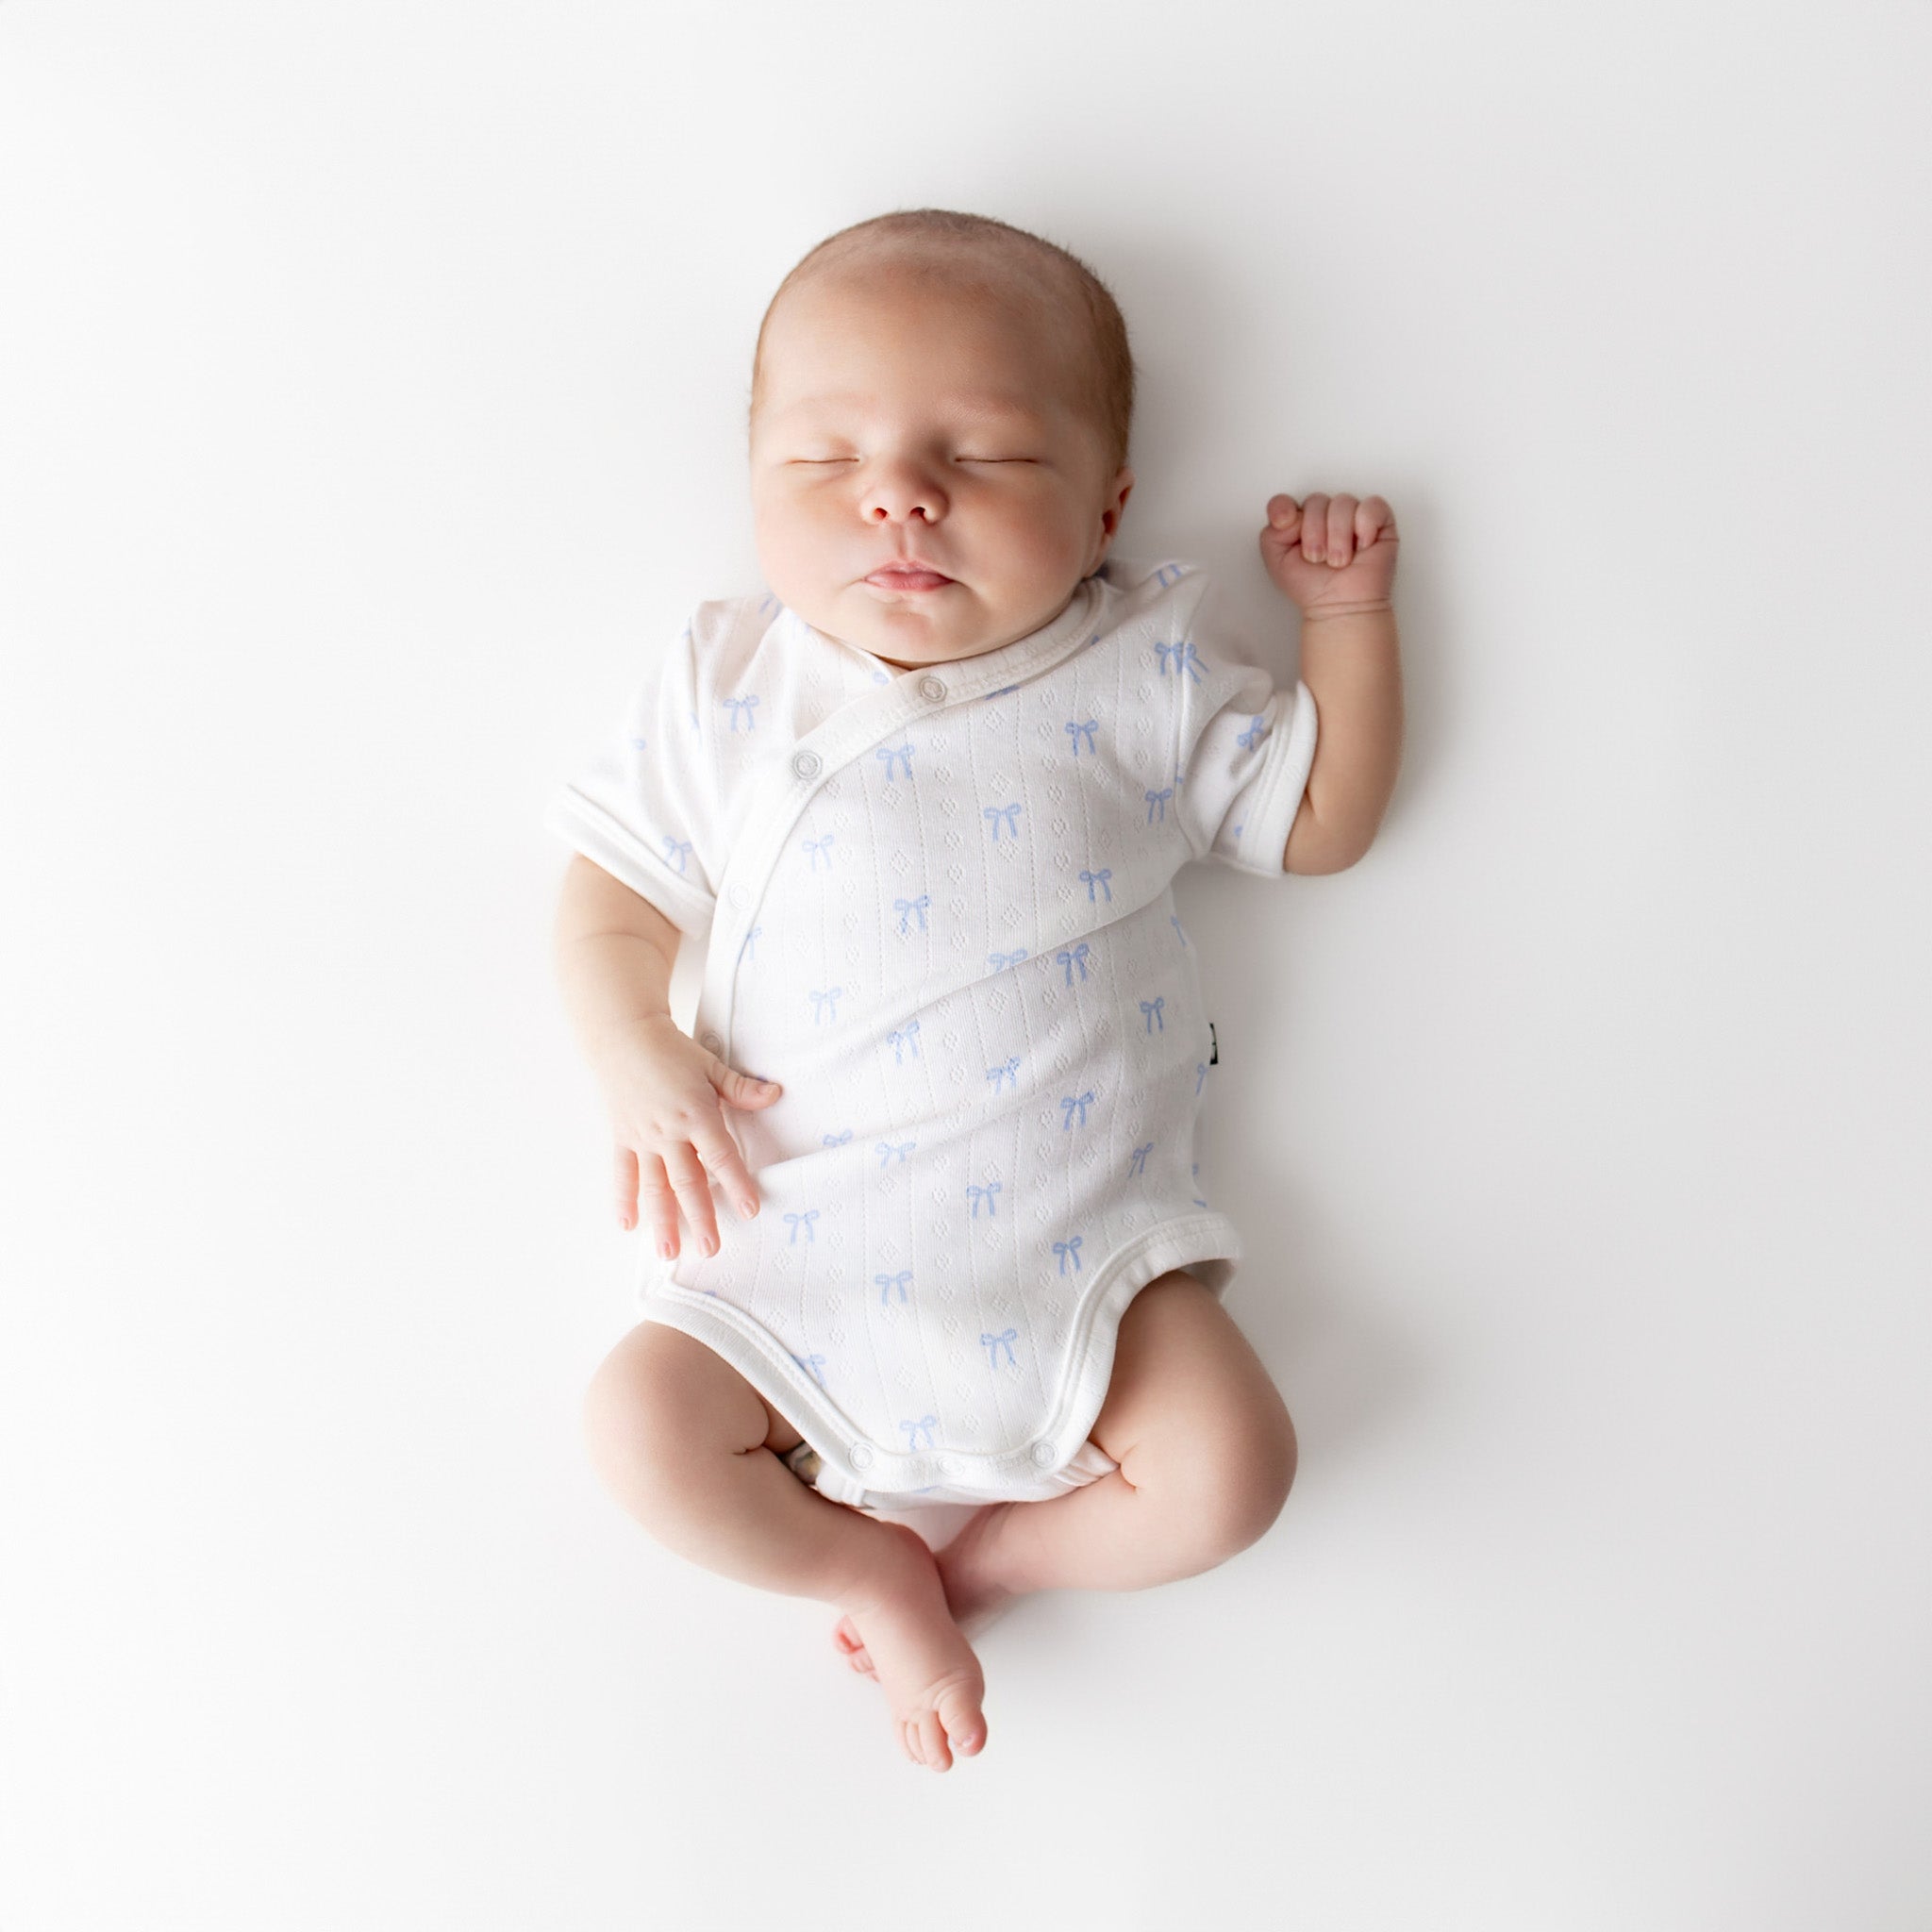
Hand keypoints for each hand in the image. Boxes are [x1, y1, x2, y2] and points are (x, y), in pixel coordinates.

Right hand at [597, 1015, 783, 1257]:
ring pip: (654, 1187)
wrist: (623, 1036)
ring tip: (669, 1253)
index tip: (750, 1210)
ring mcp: (642, 1138)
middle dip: (701, 1217)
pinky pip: (623, 1174)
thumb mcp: (711, 1065)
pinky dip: (623, 1199)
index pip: (721, 1156)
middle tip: (711, 1249)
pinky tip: (627, 1226)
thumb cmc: (671, 1051)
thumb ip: (741, 1088)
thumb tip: (775, 1095)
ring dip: (662, 1221)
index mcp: (696, 1113)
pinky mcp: (622, 1138)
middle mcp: (669, 1132)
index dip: (736, 1184)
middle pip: (688, 1181)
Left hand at [1259, 492, 1398, 615]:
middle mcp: (1325, 516)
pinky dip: (1365, 526)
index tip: (1285, 525)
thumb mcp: (1277, 562)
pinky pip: (1372, 505)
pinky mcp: (1379, 522)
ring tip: (1339, 561)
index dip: (1283, 509)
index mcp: (1299, 522)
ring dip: (1338, 536)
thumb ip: (1270, 533)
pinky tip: (1362, 547)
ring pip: (1343, 502)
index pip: (1288, 500)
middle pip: (1316, 501)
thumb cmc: (1312, 588)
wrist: (1339, 606)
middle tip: (1318, 558)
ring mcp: (1353, 517)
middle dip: (1314, 533)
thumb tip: (1288, 514)